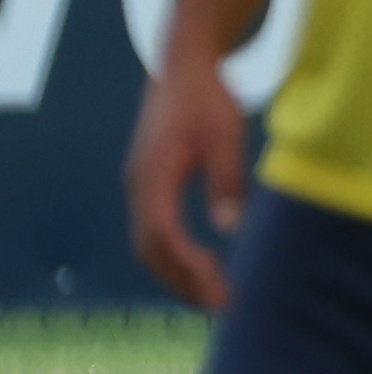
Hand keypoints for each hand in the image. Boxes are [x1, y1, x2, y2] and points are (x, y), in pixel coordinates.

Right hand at [127, 52, 246, 310]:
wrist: (182, 69)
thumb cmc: (206, 99)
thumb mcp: (226, 135)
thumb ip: (226, 180)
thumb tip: (229, 228)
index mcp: (153, 177)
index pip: (162, 236)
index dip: (188, 268)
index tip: (218, 291)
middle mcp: (139, 187)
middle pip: (151, 249)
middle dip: (183, 281)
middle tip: (222, 304)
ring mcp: (141, 187)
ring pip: (150, 243)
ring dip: (178, 272)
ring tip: (213, 295)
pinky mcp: (149, 185)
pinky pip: (155, 230)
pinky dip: (174, 255)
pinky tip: (202, 266)